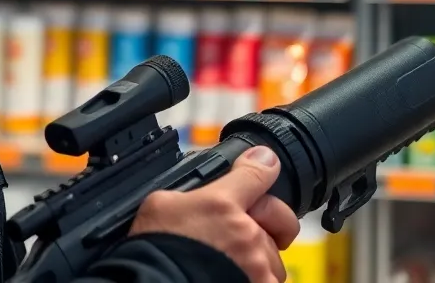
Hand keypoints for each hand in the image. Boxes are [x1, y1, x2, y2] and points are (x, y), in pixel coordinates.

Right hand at [129, 146, 300, 282]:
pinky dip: (257, 279)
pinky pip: (271, 281)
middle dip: (271, 219)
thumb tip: (193, 194)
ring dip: (261, 257)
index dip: (264, 166)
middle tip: (249, 230)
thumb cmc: (154, 254)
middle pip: (280, 217)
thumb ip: (186, 193)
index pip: (257, 173)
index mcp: (222, 206)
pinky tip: (235, 278)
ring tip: (232, 264)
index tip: (265, 164)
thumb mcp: (159, 206)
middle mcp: (247, 235)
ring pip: (275, 256)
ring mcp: (258, 268)